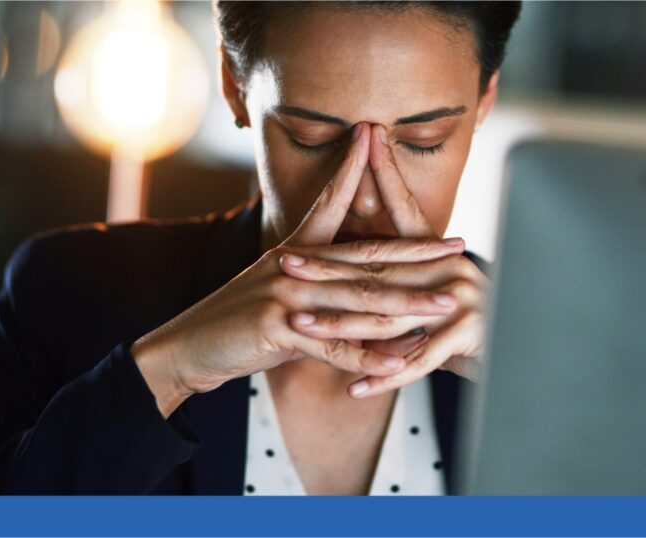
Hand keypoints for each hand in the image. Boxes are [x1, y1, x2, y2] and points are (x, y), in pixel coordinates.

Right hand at [131, 123, 466, 416]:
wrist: (186, 347)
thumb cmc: (236, 325)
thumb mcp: (279, 299)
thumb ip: (319, 295)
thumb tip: (357, 303)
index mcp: (294, 252)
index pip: (338, 212)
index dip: (369, 186)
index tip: (397, 167)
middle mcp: (293, 265)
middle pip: (367, 258)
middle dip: (418, 255)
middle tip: (459, 249)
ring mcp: (286, 294)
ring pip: (358, 299)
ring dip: (407, 305)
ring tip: (446, 305)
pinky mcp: (277, 328)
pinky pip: (332, 345)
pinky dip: (366, 357)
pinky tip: (398, 364)